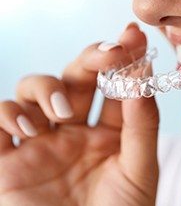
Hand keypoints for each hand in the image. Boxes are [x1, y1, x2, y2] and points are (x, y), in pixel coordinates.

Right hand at [0, 23, 159, 205]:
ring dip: (47, 88)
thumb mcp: (139, 170)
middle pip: (76, 76)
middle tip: (107, 56)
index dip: (124, 58)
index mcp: (108, 132)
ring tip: (64, 113)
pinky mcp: (7, 161)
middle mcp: (73, 131)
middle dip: (90, 58)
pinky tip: (29, 127)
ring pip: (33, 89)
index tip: (133, 35)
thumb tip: (142, 77)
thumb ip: (141, 125)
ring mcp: (39, 143)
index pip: (115, 84)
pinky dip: (7, 113)